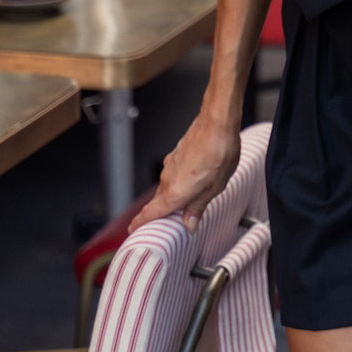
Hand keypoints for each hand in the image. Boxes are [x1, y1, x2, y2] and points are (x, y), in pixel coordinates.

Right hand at [128, 111, 241, 234]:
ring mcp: (171, 165)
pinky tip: (191, 180)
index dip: (140, 222)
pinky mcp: (176, 154)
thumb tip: (190, 224)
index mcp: (175, 191)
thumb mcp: (215, 187)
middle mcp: (168, 179)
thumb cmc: (218, 151)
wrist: (217, 122)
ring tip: (186, 203)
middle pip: (159, 201)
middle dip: (160, 213)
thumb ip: (199, 206)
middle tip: (164, 223)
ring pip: (167, 187)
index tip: (133, 229)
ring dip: (172, 196)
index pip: (151, 212)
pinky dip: (177, 182)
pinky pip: (173, 174)